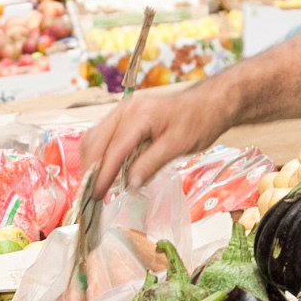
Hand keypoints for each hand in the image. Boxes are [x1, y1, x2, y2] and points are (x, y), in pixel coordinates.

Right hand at [80, 78, 238, 190]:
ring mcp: (122, 111)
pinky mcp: (124, 117)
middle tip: (92, 194)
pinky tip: (106, 170)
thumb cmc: (197, 122)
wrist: (208, 104)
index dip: (103, 175)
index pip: (113, 150)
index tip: (97, 196)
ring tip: (98, 184)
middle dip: (91, 169)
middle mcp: (124, 110)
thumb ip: (150, 164)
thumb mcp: (177, 146)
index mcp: (138, 115)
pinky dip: (100, 154)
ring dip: (93, 162)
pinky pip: (103, 135)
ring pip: (95, 138)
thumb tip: (129, 185)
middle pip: (95, 142)